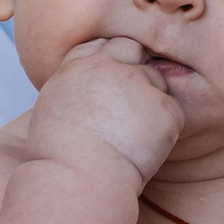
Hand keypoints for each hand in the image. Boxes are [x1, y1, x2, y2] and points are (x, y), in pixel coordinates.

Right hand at [28, 36, 183, 181]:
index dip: (110, 61)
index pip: (101, 45)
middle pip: (133, 49)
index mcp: (78, 66)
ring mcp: (141, 84)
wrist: (79, 178)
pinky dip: (165, 130)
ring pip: (157, 81)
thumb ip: (73, 88)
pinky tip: (144, 150)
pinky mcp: (165, 108)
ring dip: (152, 102)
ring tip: (132, 136)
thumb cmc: (59, 156)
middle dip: (136, 68)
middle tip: (130, 105)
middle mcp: (111, 66)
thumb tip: (88, 91)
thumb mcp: (50, 109)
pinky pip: (173, 112)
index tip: (110, 82)